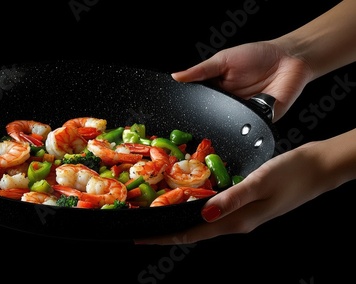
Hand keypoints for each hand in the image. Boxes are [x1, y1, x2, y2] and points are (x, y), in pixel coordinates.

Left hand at [135, 129, 355, 244]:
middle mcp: (237, 222)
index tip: (141, 237)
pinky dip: (195, 210)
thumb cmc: (295, 173)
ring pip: (202, 223)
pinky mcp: (246, 204)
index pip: (192, 233)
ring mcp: (242, 214)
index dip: (164, 237)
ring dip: (179, 221)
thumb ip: (232, 198)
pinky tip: (188, 203)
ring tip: (158, 218)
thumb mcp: (261, 183)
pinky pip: (213, 212)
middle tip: (142, 228)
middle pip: (193, 231)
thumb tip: (203, 213)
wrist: (320, 168)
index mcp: (238, 221)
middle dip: (166, 232)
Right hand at [172, 41, 312, 121]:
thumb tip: (176, 76)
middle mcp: (227, 106)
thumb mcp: (223, 60)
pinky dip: (244, 129)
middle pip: (210, 119)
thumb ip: (201, 71)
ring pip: (227, 129)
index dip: (188, 109)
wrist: (290, 59)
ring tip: (219, 120)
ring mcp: (243, 116)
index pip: (197, 104)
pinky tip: (240, 122)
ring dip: (224, 126)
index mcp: (215, 91)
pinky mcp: (260, 123)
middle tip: (194, 123)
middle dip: (204, 121)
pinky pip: (249, 131)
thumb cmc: (257, 55)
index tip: (175, 113)